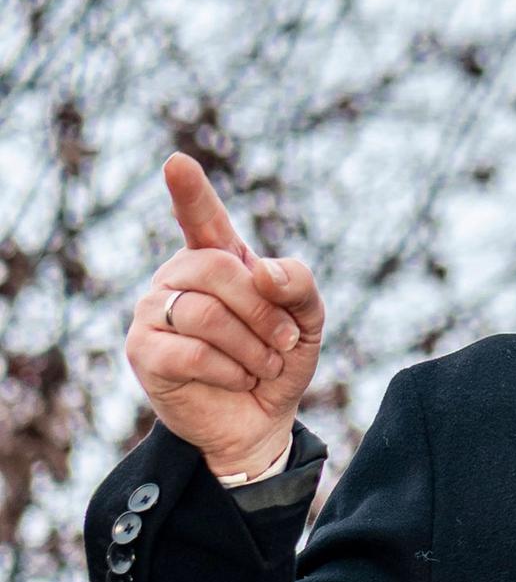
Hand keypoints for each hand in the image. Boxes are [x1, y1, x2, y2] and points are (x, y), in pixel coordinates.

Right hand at [125, 153, 325, 476]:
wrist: (262, 419)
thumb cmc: (278, 360)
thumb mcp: (306, 321)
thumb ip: (299, 285)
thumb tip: (262, 270)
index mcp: (216, 259)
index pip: (202, 218)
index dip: (191, 192)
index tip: (177, 163)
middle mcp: (178, 277)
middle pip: (218, 270)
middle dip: (264, 310)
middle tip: (282, 342)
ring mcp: (152, 312)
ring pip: (206, 314)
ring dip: (251, 347)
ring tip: (262, 365)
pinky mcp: (143, 352)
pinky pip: (190, 352)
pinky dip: (229, 370)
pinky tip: (237, 378)